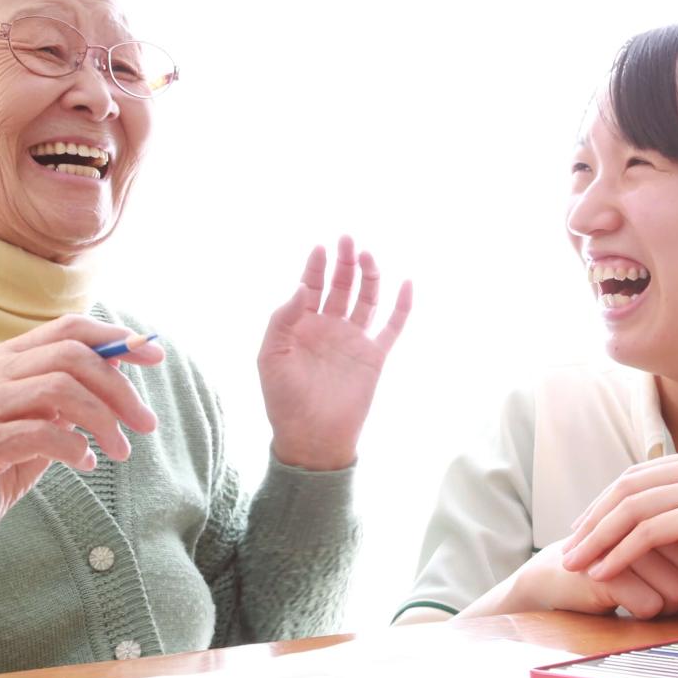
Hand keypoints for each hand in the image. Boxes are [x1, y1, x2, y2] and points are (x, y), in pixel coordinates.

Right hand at [0, 314, 164, 568]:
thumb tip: (122, 364)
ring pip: (60, 391)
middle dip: (119, 388)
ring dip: (104, 422)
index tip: (154, 356)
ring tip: (121, 451)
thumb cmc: (0, 460)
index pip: (68, 329)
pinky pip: (42, 434)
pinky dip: (76, 449)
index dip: (115, 338)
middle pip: (71, 358)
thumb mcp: (42, 419)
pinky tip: (85, 464)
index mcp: (7, 358)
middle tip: (146, 423)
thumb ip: (72, 392)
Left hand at [258, 236, 411, 469]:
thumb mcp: (270, 357)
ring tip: (368, 255)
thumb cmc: (283, 400)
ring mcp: (353, 340)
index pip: (310, 286)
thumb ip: (282, 320)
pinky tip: (406, 284)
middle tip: (347, 239)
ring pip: (366, 299)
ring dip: (368, 276)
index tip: (320, 247)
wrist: (311, 438)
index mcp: (301, 326)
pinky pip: (392, 326)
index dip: (315, 266)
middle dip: (343, 262)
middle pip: (340, 285)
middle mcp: (329, 328)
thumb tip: (300, 287)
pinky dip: (401, 306)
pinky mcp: (374, 356)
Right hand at [482, 539, 677, 619]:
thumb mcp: (655, 556)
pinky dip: (648, 613)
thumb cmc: (615, 570)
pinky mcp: (604, 571)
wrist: (555, 577)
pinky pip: (651, 605)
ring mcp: (624, 544)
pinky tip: (630, 606)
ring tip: (656, 606)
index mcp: (662, 509)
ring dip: (674, 610)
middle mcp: (646, 522)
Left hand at [559, 447, 677, 602]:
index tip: (581, 531)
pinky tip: (602, 574)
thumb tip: (641, 522)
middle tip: (567, 549)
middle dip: (591, 520)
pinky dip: (618, 554)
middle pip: (626, 488)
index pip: (636, 476)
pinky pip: (646, 534)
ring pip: (630, 510)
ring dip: (596, 539)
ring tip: (575, 565)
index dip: (603, 503)